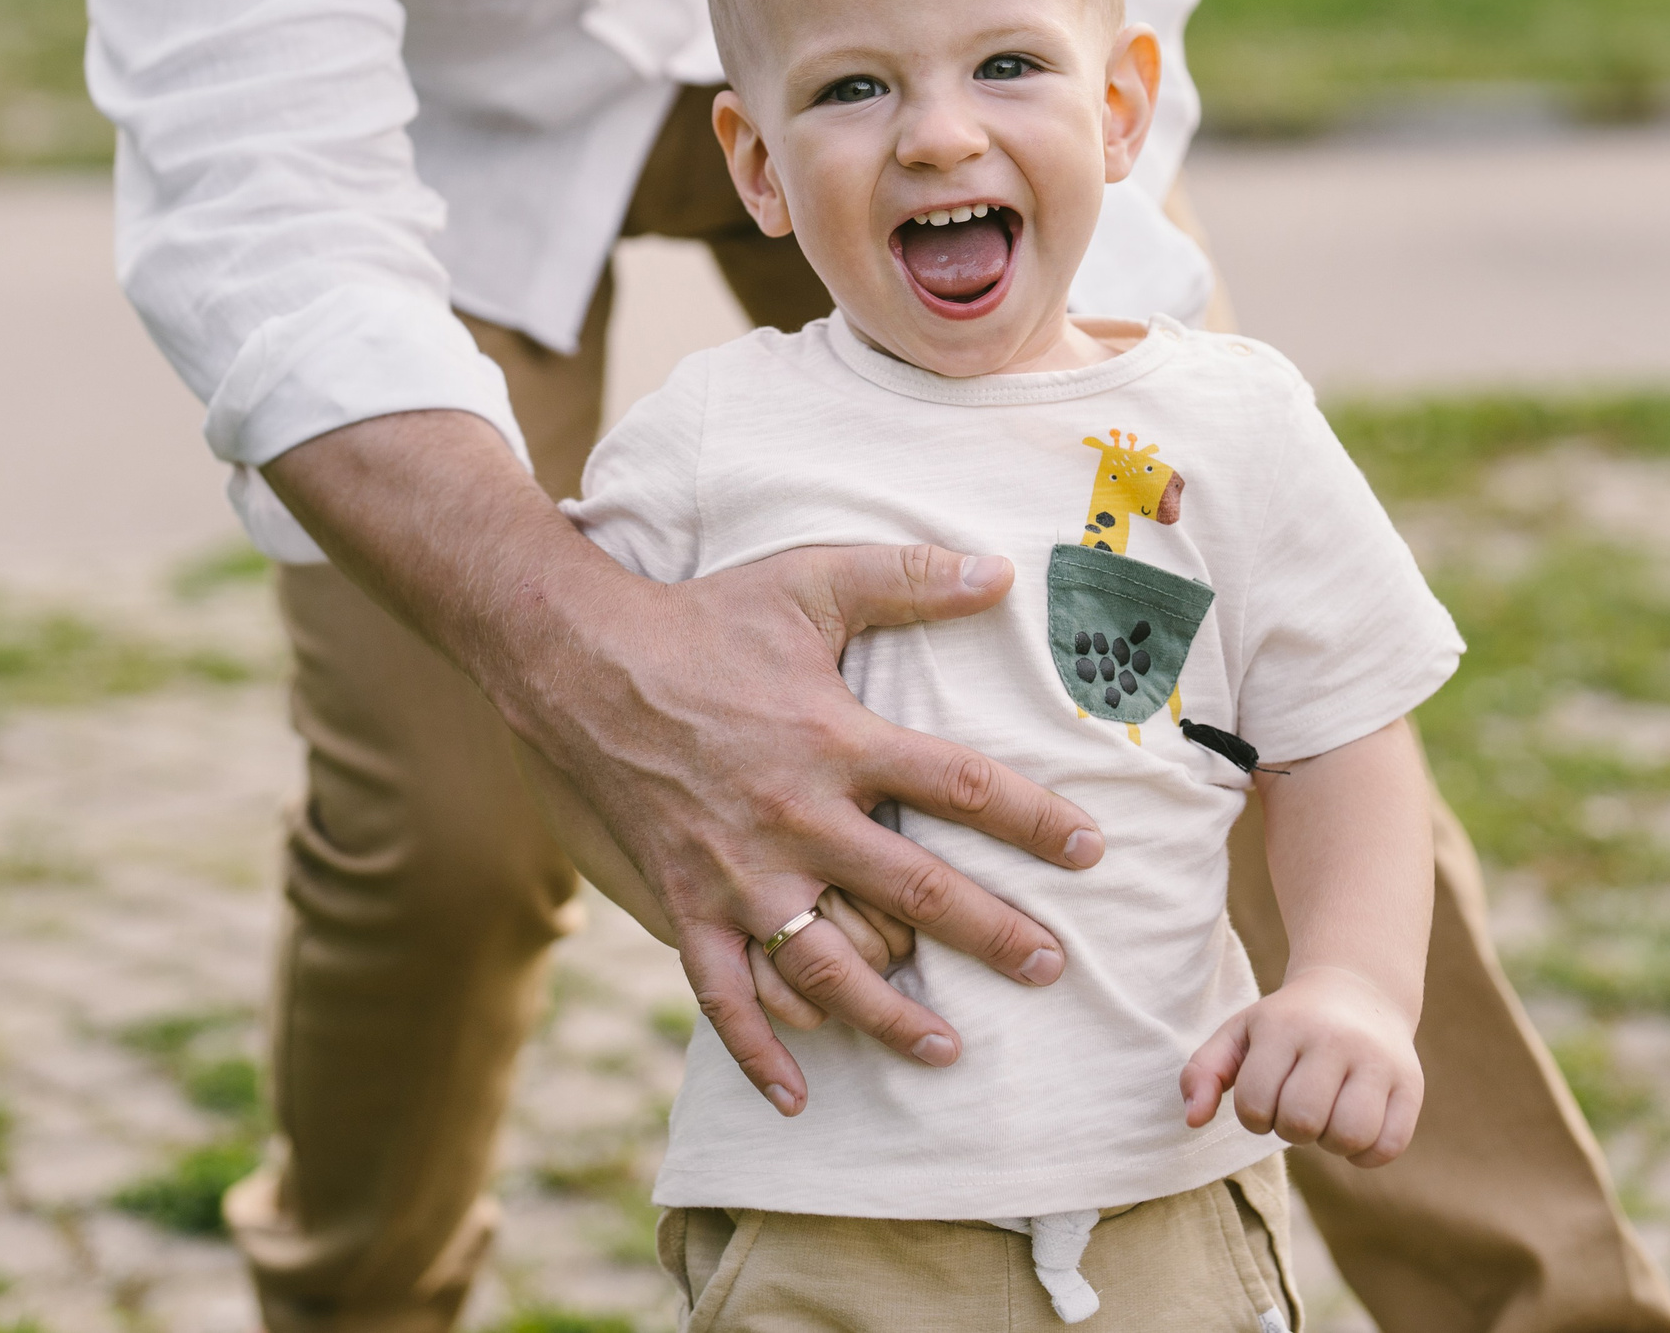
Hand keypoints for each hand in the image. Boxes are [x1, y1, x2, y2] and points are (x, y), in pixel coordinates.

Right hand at [264, 411, 1101, 1117]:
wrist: (578, 658)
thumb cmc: (705, 616)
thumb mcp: (811, 578)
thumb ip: (908, 575)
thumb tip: (1000, 571)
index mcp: (835, 740)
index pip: (959, 785)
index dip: (1033, 819)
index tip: (1090, 850)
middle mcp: (795, 818)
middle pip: (916, 892)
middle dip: (993, 935)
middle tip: (1052, 968)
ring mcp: (736, 872)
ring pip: (827, 965)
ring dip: (890, 1014)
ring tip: (947, 1049)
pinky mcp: (685, 903)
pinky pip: (724, 994)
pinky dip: (758, 1052)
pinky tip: (798, 1097)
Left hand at [1180, 966, 1422, 1165]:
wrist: (1357, 989)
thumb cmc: (1286, 1025)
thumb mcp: (1238, 1034)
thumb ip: (1203, 1072)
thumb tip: (1193, 1120)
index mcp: (1285, 1026)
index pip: (1254, 1104)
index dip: (1254, 1116)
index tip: (1267, 1096)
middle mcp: (1335, 1038)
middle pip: (1301, 1121)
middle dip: (1291, 1129)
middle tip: (1298, 1108)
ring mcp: (1378, 1060)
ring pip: (1350, 1136)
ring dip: (1330, 1143)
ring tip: (1327, 1117)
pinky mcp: (1410, 1083)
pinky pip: (1388, 1146)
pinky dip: (1366, 1153)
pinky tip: (1356, 1128)